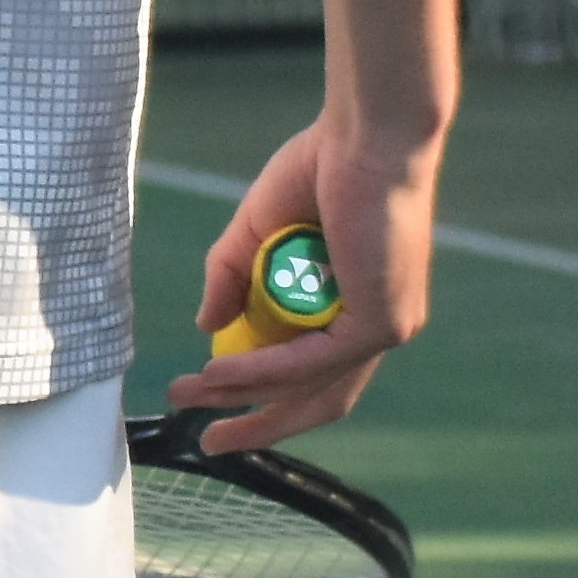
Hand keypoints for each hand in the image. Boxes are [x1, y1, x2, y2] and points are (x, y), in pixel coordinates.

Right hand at [164, 109, 440, 451]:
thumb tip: (206, 324)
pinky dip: (263, 371)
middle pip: (322, 400)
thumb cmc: (322, 166)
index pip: (317, 372)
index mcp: (359, 303)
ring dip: (246, 395)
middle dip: (262, 424)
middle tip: (210, 442)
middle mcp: (379, 324)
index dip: (264, 395)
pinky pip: (312, 361)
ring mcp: (385, 326)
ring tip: (191, 393)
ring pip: (312, 386)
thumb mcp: (257, 230)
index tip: (211, 402)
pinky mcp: (381, 322)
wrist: (366, 135)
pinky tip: (220, 372)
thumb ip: (231, 278)